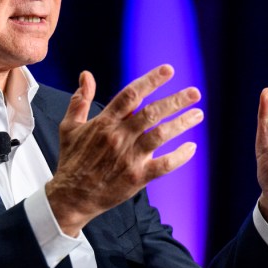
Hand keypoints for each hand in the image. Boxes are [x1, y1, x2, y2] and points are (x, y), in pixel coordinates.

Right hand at [45, 64, 203, 235]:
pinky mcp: (137, 178)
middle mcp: (118, 137)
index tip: (168, 70)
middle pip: (151, 113)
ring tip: (198, 114)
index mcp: (104, 122)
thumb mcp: (69, 127)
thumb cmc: (72, 160)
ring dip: (182, 123)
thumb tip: (86, 75)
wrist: (71, 197)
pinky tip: (191, 147)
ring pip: (161, 135)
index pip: (131, 95)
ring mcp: (129, 158)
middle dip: (175, 101)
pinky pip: (164, 165)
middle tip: (195, 92)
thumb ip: (80, 100)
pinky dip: (180, 156)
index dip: (151, 80)